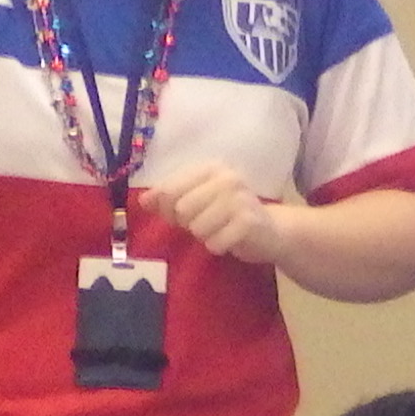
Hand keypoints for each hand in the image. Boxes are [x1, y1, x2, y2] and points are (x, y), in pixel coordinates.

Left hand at [140, 160, 282, 267]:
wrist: (271, 231)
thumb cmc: (226, 215)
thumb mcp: (196, 202)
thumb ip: (167, 199)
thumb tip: (143, 201)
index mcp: (210, 168)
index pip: (169, 190)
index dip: (167, 209)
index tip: (181, 215)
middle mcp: (226, 178)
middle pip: (181, 209)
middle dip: (189, 224)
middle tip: (207, 223)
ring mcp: (239, 198)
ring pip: (197, 228)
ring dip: (205, 236)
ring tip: (220, 230)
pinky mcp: (248, 222)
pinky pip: (214, 243)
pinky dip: (218, 247)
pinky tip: (230, 240)